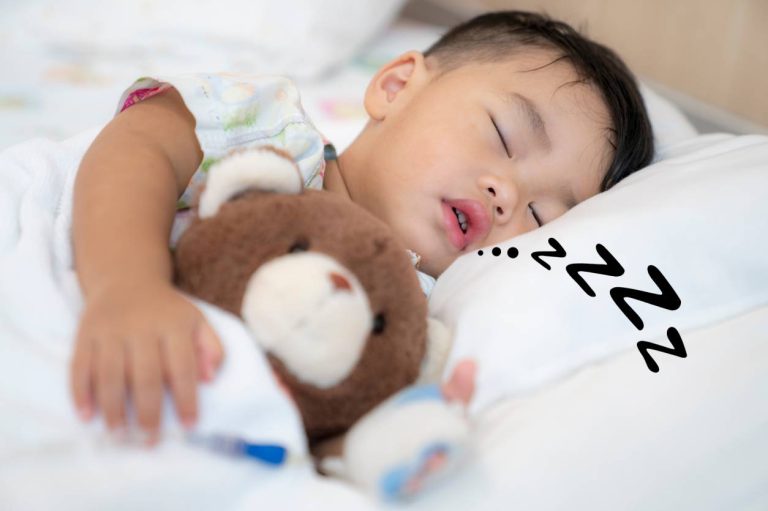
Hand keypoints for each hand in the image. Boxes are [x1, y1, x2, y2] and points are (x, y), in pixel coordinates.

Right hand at [70, 282, 222, 443]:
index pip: (182, 367)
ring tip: (120, 434)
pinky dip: (81, 392)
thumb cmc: (167, 311)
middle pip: (145, 375)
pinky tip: (87, 416)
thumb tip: (210, 379)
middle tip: (150, 439)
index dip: (187, 399)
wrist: (127, 279)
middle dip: (148, 412)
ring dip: (113, 409)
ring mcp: (110, 330)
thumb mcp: (197, 321)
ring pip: (110, 374)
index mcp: (174, 325)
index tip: (189, 426)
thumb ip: (211, 348)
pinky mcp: (85, 333)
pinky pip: (79, 366)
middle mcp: (141, 326)